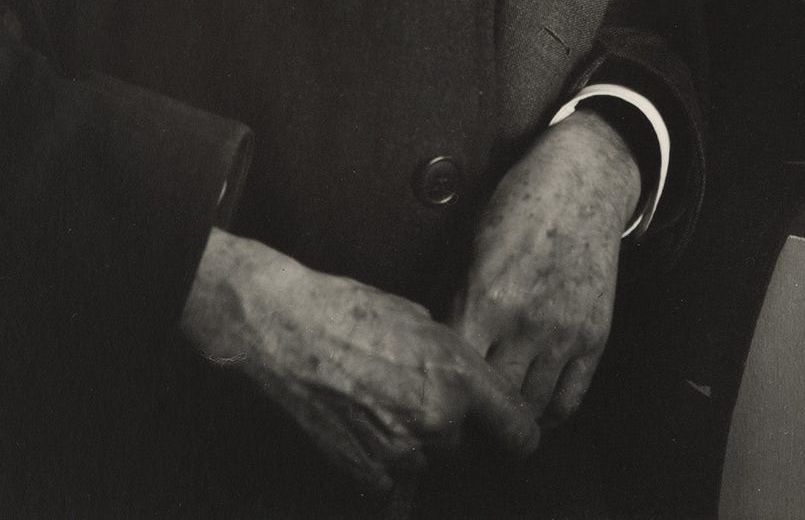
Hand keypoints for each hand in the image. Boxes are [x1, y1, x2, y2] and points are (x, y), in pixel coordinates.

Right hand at [180, 229, 538, 494]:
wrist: (285, 329)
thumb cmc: (345, 311)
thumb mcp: (418, 319)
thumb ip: (451, 359)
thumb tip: (465, 385)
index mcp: (457, 374)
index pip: (518, 428)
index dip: (517, 432)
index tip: (512, 437)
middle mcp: (437, 418)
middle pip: (464, 444)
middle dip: (445, 426)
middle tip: (409, 397)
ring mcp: (402, 452)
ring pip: (429, 464)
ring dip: (414, 447)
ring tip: (378, 409)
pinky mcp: (367, 475)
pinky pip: (396, 494)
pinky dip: (388, 476)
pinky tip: (370, 443)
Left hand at [448, 111, 639, 428]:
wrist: (584, 180)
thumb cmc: (519, 204)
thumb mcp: (472, 242)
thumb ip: (455, 297)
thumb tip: (432, 345)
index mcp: (486, 297)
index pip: (454, 372)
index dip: (441, 388)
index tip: (432, 396)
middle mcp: (526, 323)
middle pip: (492, 401)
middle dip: (472, 415)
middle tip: (459, 420)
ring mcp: (564, 333)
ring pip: (531, 409)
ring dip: (510, 420)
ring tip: (492, 421)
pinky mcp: (594, 337)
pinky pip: (569, 399)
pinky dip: (548, 414)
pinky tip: (532, 410)